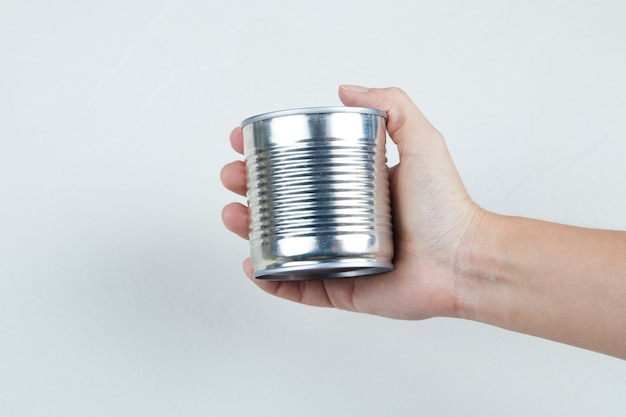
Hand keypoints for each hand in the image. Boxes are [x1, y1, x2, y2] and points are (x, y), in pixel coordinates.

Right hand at [220, 86, 483, 319]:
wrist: (464, 260)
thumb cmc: (447, 205)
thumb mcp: (421, 140)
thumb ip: (391, 106)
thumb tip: (345, 89)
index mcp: (354, 189)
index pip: (301, 168)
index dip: (268, 155)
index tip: (244, 141)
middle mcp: (343, 221)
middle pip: (283, 205)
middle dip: (249, 190)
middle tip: (234, 178)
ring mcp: (338, 256)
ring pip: (282, 245)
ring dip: (251, 231)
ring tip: (234, 214)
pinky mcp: (341, 288)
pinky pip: (297, 286)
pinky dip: (271, 279)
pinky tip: (253, 263)